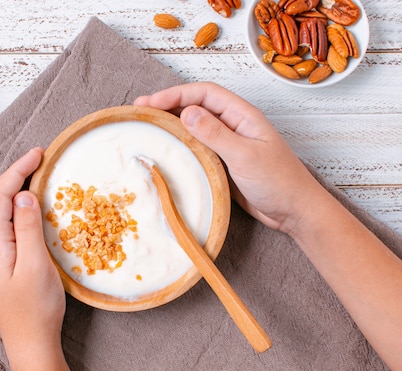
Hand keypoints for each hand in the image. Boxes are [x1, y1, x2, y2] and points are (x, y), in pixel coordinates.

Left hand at [0, 147, 64, 358]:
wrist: (29, 343)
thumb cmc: (34, 308)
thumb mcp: (35, 265)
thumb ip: (27, 227)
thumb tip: (24, 194)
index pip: (0, 194)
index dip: (18, 169)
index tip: (39, 153)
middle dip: (17, 174)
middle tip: (41, 157)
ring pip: (3, 210)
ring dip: (19, 188)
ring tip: (39, 173)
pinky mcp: (5, 260)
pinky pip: (10, 223)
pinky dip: (21, 206)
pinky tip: (35, 205)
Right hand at [134, 82, 324, 235]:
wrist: (294, 211)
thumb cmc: (279, 182)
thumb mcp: (245, 155)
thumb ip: (216, 134)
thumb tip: (187, 112)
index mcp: (243, 115)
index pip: (205, 94)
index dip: (176, 94)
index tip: (150, 103)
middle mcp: (234, 125)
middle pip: (196, 106)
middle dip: (168, 105)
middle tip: (140, 112)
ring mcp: (228, 144)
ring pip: (194, 126)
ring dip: (172, 124)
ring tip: (148, 126)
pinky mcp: (224, 162)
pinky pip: (197, 147)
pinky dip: (180, 145)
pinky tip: (167, 149)